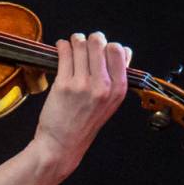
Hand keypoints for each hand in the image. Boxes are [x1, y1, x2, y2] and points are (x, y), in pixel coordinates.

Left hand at [33, 31, 130, 167]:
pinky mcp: (64, 84)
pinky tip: (61, 48)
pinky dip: (62, 46)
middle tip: (83, 43)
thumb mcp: (110, 103)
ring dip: (75, 40)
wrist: (62, 145)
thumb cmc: (84, 124)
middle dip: (90, 39)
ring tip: (71, 45)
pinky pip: (64, 52)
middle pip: (99, 42)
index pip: (119, 50)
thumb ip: (117, 78)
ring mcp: (83, 84)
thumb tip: (122, 50)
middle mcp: (103, 86)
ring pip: (80, 44)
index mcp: (119, 89)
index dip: (107, 46)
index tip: (100, 49)